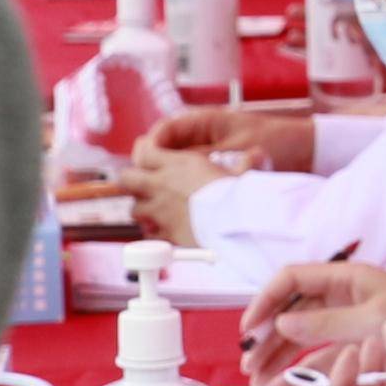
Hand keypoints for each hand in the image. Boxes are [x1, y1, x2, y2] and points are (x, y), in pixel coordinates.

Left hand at [122, 125, 276, 242]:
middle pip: (126, 179)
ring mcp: (160, 211)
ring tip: (157, 211)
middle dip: (132, 182)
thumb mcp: (243, 172)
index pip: (144, 151)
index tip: (150, 157)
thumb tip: (258, 156)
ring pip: (134, 209)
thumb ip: (247, 163)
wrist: (234, 225)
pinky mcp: (165, 233)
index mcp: (178, 164)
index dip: (144, 153)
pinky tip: (166, 231)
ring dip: (142, 209)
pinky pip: (149, 234)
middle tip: (144, 186)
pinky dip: (154, 233)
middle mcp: (163, 185)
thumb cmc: (238, 196)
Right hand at [242, 259, 385, 385]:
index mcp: (345, 277)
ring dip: (280, 360)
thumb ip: (326, 323)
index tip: (248, 328)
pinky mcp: (358, 348)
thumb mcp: (373, 319)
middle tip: (248, 364)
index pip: (290, 280)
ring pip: (303, 340)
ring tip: (258, 384)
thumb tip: (281, 322)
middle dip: (267, 338)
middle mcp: (342, 297)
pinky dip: (302, 374)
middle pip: (291, 314)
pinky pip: (322, 359)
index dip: (265, 301)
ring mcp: (348, 323)